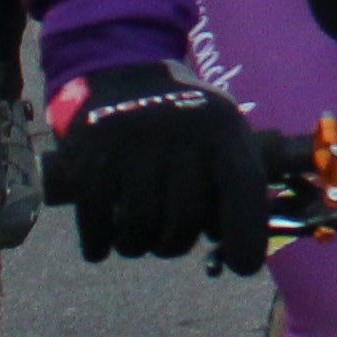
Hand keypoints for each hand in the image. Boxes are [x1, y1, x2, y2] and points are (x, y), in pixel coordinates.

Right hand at [47, 62, 270, 268]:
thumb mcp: (224, 133)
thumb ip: (237, 185)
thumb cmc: (186, 121)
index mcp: (223, 129)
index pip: (243, 192)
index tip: (241, 266)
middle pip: (182, 223)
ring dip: (138, 245)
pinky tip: (104, 243)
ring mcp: (132, 143)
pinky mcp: (89, 154)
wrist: (124, 70)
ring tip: (139, 234)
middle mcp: (180, 133)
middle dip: (176, 243)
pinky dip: (100, 243)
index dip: (247, 238)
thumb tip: (239, 251)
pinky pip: (96, 223)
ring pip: (138, 231)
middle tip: (169, 237)